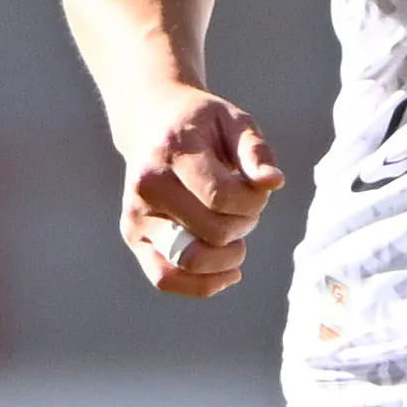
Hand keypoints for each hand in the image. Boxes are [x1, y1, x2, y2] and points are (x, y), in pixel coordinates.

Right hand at [114, 84, 282, 296]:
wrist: (149, 122)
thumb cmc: (200, 124)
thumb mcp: (233, 121)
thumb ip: (255, 151)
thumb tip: (273, 183)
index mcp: (172, 152)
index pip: (220, 197)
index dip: (253, 202)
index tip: (259, 189)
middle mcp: (146, 186)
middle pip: (212, 232)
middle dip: (244, 226)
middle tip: (246, 209)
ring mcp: (136, 214)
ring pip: (189, 262)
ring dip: (226, 259)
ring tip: (234, 239)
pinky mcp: (134, 237)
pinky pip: (165, 278)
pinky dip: (202, 284)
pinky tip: (228, 272)